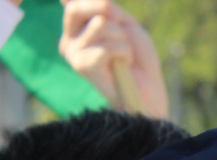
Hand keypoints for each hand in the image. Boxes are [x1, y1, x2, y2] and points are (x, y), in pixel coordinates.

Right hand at [60, 0, 168, 118]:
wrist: (148, 93)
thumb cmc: (138, 59)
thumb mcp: (124, 23)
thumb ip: (104, 7)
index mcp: (75, 29)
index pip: (74, 1)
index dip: (98, 4)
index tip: (114, 17)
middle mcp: (67, 40)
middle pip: (78, 6)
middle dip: (108, 13)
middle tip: (123, 34)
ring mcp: (72, 53)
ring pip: (100, 24)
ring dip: (122, 38)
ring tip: (124, 56)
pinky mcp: (81, 66)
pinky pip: (107, 45)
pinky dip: (124, 52)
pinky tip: (123, 66)